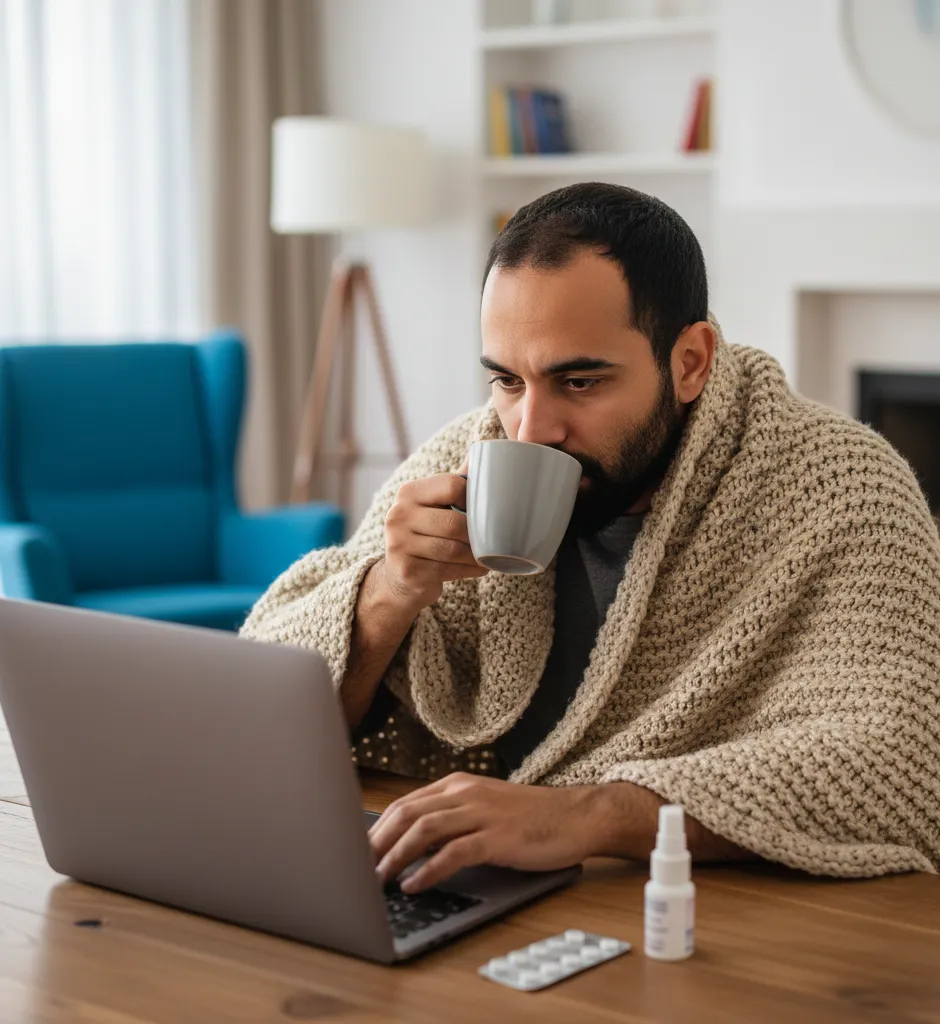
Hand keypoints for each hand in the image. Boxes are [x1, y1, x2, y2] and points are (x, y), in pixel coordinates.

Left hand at [369, 773, 597, 892]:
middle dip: (376, 841)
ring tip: (377, 879)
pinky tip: (414, 885)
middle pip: (407, 812)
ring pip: (424, 829)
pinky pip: (454, 852)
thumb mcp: (485, 809)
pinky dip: (429, 870)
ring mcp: (482, 813)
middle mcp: (466, 793)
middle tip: (354, 867)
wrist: (578, 816)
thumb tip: (411, 846)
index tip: (356, 851)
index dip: (376, 828)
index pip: (406, 803)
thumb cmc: (532, 818)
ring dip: (395, 856)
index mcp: (459, 785)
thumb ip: (452, 819)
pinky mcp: (498, 837)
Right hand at [381, 464, 486, 611]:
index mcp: (409, 492)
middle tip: (496, 538)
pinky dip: (469, 570)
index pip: (452, 485)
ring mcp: (399, 544)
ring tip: (491, 555)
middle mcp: (398, 515)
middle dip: (479, 534)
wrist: (400, 575)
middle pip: (454, 523)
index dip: (474, 498)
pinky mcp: (407, 571)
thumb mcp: (435, 504)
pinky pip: (448, 570)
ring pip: (452, 549)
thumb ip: (457, 481)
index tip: (485, 509)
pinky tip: (480, 568)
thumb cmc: (427, 533)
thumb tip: (487, 449)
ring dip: (477, 554)